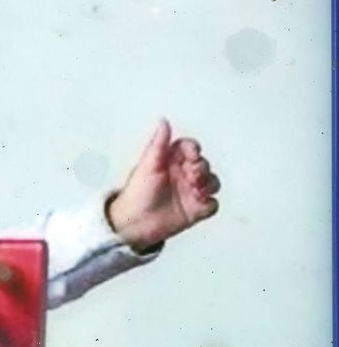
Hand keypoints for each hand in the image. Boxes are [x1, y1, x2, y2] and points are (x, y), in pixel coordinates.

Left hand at [106, 119, 220, 251]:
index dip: (194, 150)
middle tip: (191, 175)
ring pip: (212, 182)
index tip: (192, 154)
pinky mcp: (195, 210)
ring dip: (209, 184)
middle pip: (204, 164)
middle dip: (202, 168)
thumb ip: (158, 144)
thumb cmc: (135, 195)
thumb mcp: (147, 166)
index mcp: (170, 162)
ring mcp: (189, 193)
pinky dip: (209, 204)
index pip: (190, 148)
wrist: (133, 225)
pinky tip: (198, 203)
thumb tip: (163, 122)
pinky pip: (212, 205)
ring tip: (195, 190)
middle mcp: (182, 176)